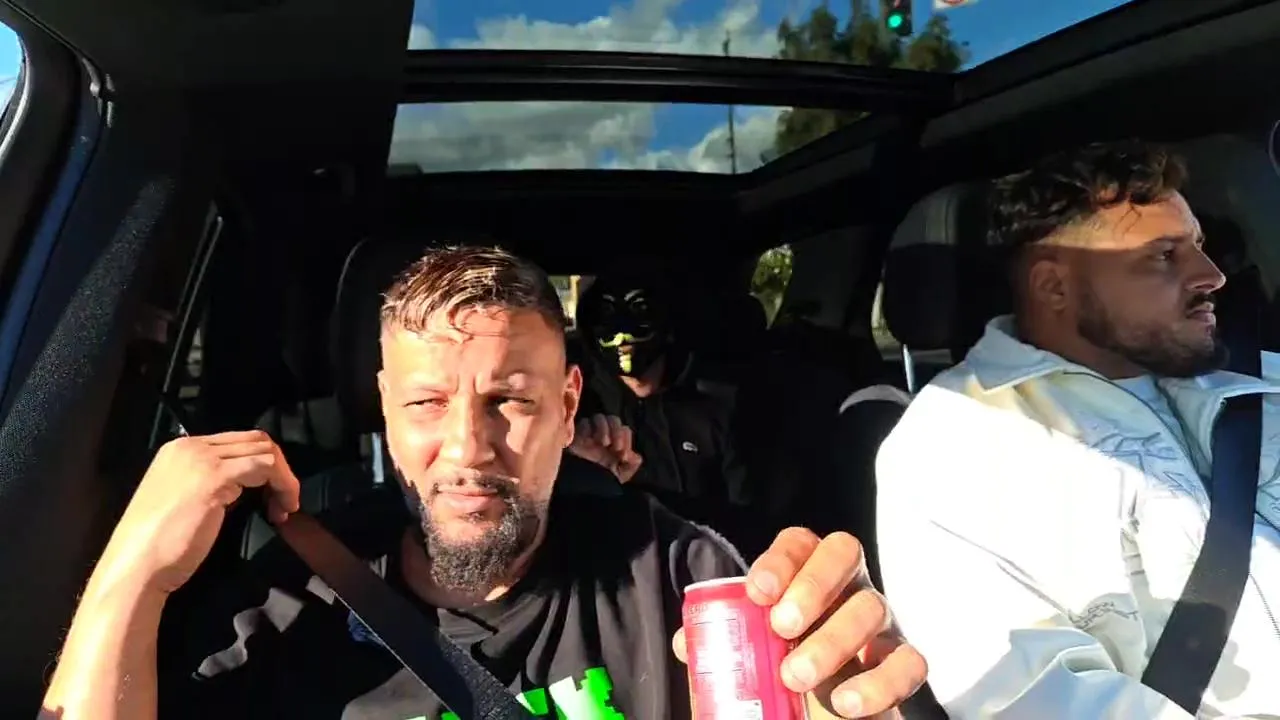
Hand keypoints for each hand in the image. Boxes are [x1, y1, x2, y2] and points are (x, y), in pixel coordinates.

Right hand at [95, 430, 300, 594]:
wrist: (137, 564)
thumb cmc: (159, 544)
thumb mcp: (186, 500)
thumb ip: (211, 484)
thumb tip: (242, 485)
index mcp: (180, 449)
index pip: (238, 441)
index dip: (264, 464)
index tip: (271, 495)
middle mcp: (191, 446)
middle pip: (256, 440)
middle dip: (279, 469)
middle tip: (284, 501)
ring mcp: (202, 459)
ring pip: (265, 451)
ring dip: (284, 479)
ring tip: (283, 509)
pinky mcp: (214, 477)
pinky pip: (265, 467)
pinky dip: (282, 486)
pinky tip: (280, 510)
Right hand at [568, 413, 642, 482]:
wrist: (583, 484)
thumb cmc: (602, 479)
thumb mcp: (622, 474)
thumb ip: (632, 463)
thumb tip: (634, 455)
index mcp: (616, 442)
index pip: (625, 430)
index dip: (626, 440)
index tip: (624, 456)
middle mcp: (604, 435)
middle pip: (614, 419)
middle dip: (617, 432)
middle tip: (616, 447)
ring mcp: (590, 433)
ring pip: (599, 418)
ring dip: (604, 428)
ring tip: (603, 443)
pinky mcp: (578, 434)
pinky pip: (584, 422)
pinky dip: (588, 429)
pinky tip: (589, 442)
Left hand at [673, 529, 926, 718]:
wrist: (817, 718)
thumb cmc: (780, 674)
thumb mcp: (745, 657)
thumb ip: (719, 643)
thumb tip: (686, 641)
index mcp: (806, 576)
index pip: (800, 542)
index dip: (780, 560)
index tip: (756, 592)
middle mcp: (846, 587)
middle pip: (844, 554)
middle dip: (812, 586)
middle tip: (781, 628)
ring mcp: (880, 624)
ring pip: (872, 607)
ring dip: (833, 640)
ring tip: (796, 676)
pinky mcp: (902, 666)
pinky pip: (908, 662)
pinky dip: (878, 683)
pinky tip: (845, 704)